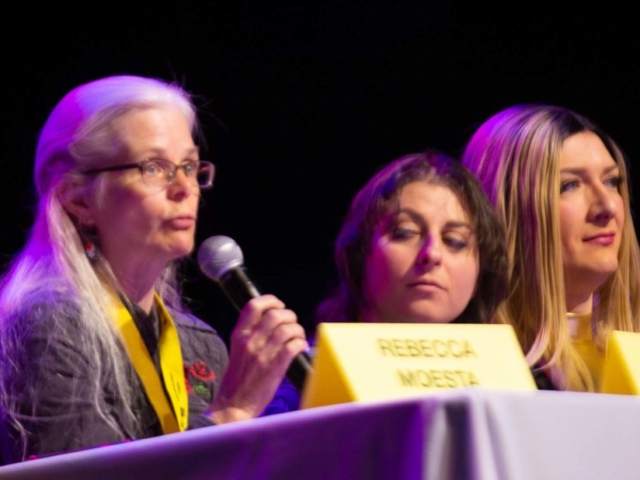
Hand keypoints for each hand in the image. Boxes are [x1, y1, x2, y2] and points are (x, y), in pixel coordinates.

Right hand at [208, 294, 307, 422]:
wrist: (233, 406)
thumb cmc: (238, 379)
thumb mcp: (239, 350)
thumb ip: (252, 335)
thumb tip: (275, 322)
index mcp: (239, 335)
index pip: (253, 306)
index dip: (270, 301)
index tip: (279, 305)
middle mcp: (250, 341)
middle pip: (275, 315)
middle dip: (290, 316)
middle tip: (292, 324)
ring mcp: (262, 354)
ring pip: (287, 329)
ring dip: (297, 330)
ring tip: (298, 337)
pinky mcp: (274, 367)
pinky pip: (293, 346)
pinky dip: (301, 344)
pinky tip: (301, 348)